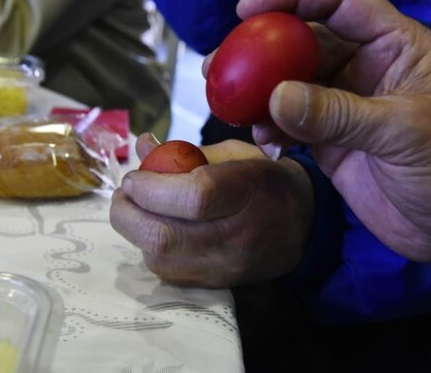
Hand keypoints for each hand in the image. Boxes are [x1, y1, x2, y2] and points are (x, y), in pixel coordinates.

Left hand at [110, 133, 312, 287]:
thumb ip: (185, 152)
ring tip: (137, 209)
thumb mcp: (234, 153)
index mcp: (246, 192)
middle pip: (164, 237)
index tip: (136, 176)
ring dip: (136, 232)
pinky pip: (166, 273)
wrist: (305, 226)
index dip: (152, 187)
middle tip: (125, 194)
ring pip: (158, 259)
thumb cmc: (266, 180)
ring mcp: (224, 267)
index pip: (193, 197)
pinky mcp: (215, 284)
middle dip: (127, 213)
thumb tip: (141, 146)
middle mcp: (235, 236)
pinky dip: (150, 249)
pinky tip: (156, 229)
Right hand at [238, 0, 430, 296]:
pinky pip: (290, 123)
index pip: (340, 1)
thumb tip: (276, 97)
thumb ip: (340, 114)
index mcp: (394, 47)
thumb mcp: (405, 133)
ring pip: (289, 83)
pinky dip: (271, 128)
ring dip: (259, 92)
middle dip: (260, 49)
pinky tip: (264, 141)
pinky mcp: (329, 140)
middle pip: (303, 41)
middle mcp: (364, 68)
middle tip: (221, 62)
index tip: (248, 9)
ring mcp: (343, 105)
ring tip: (231, 105)